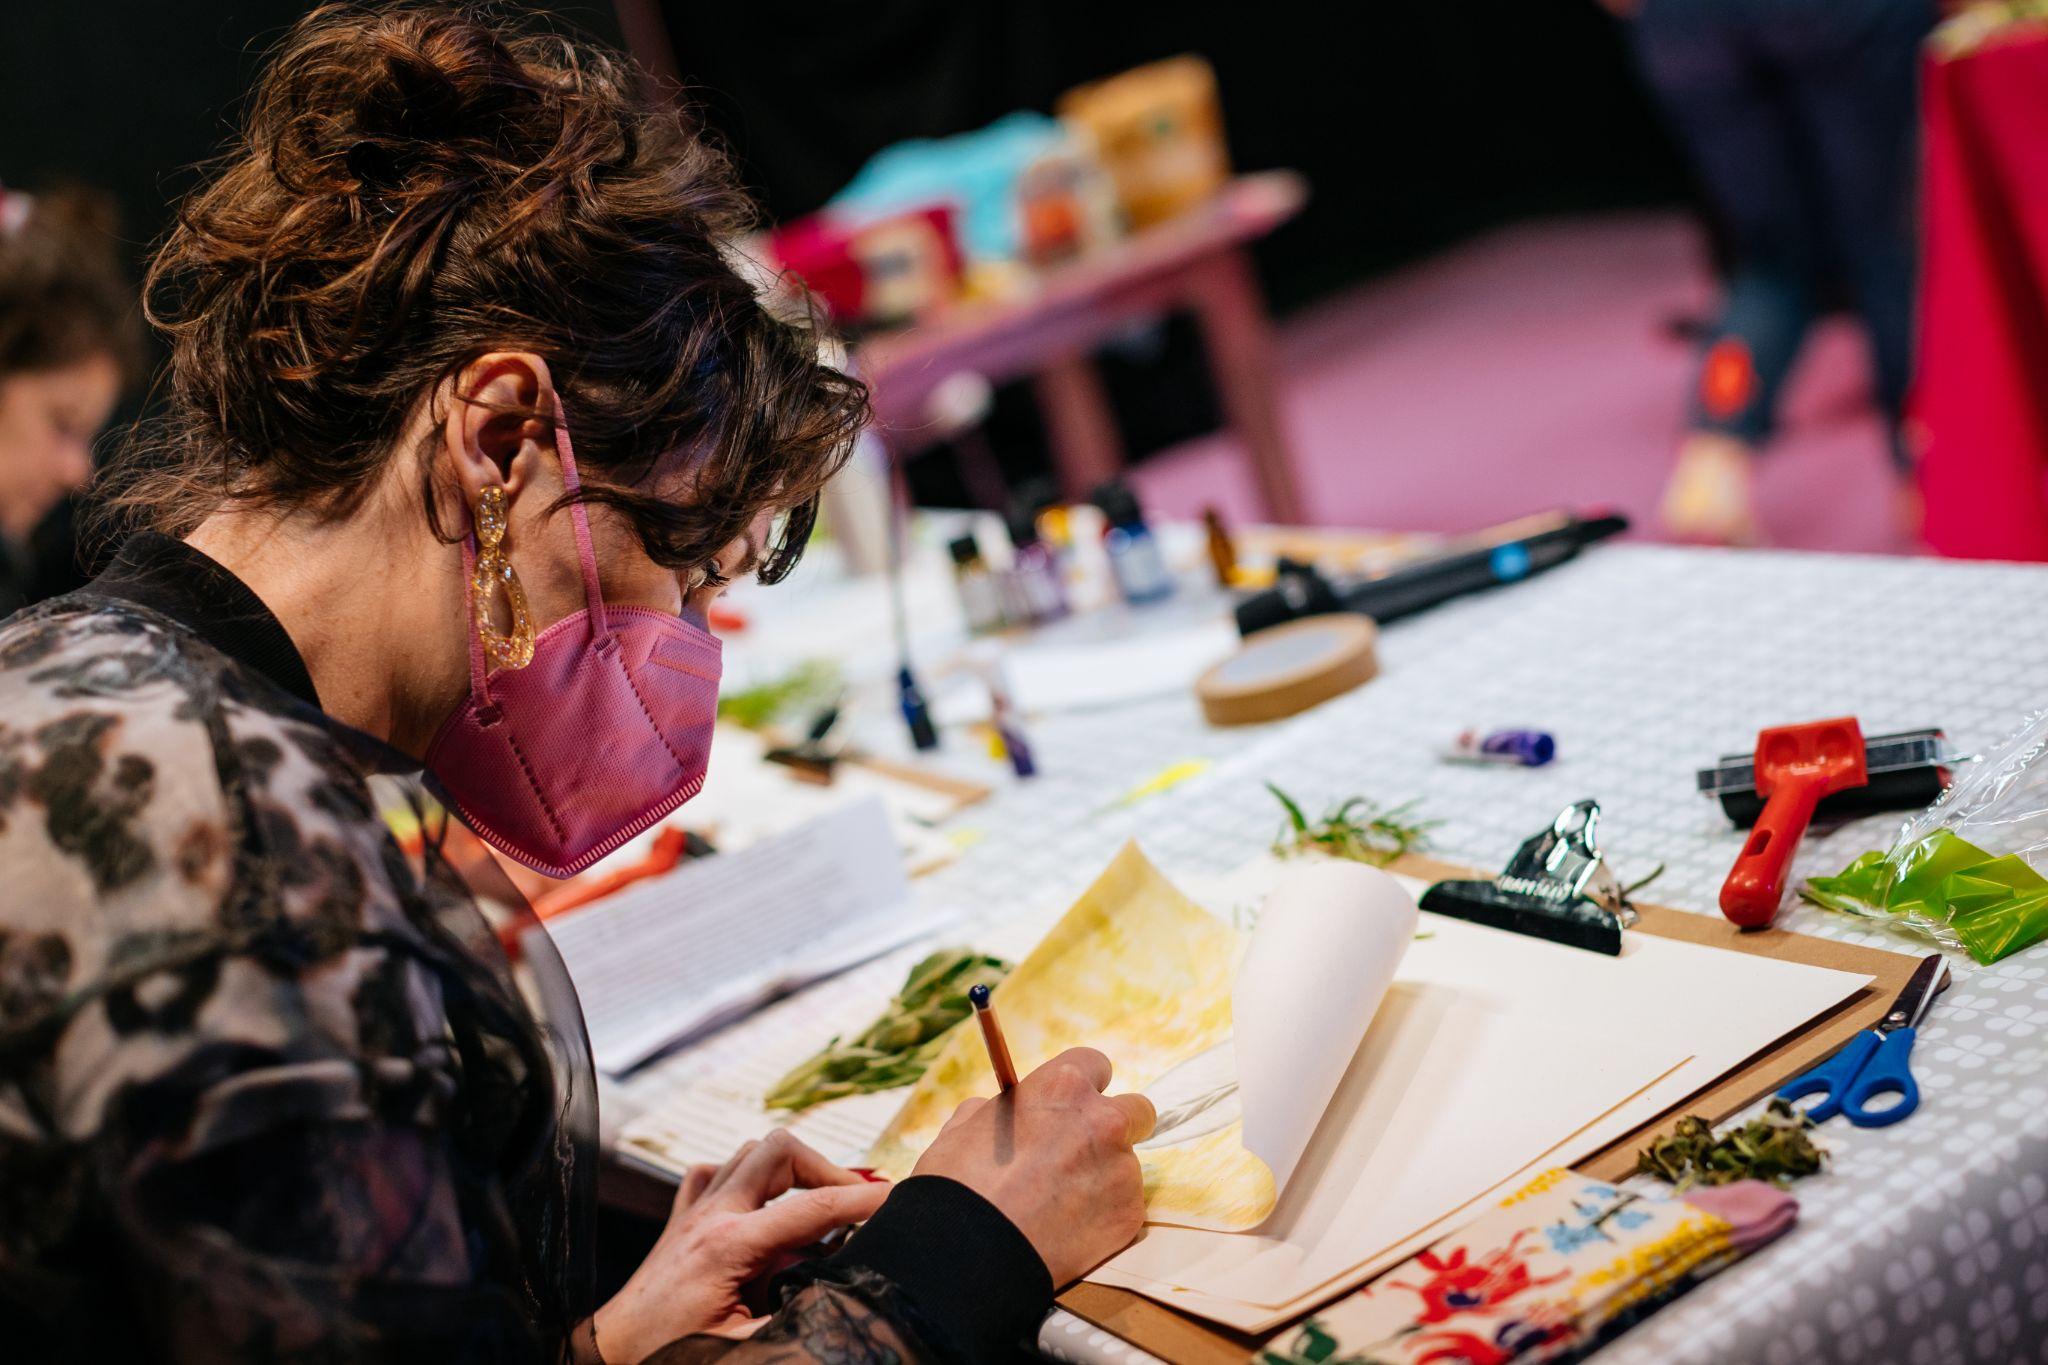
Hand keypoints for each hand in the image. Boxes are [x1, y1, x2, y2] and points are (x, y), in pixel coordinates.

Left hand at [594, 1130, 889, 1362]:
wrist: (611, 1356)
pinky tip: (762, 1206)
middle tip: (855, 1203)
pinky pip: (718, 1171)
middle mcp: (711, 1215)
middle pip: (781, 1150)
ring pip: (752, 1151)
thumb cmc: (670, 1354)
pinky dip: (749, 1176)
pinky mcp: (682, 1218)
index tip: (898, 1199)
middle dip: (827, 1168)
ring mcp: (694, 1210)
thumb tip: (843, 1300)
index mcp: (729, 1246)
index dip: (862, 1203)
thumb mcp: (743, 1348)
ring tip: (818, 1204)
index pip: (813, 1209)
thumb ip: (796, 1320)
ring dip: (792, 1169)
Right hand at [909, 1047, 1154, 1285]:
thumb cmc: (958, 1185)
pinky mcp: (1129, 1215)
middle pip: (1136, 1111)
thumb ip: (999, 1109)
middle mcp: (1104, 1120)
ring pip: (1127, 1166)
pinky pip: (1123, 1208)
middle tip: (1083, 1153)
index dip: (1082, 1088)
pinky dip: (1102, 1218)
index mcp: (1063, 1085)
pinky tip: (1066, 1231)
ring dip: (1103, 1178)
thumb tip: (1004, 1109)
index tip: (1072, 1107)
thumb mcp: (965, 1126)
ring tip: (1059, 1206)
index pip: (1097, 1065)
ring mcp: (1122, 1169)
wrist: (969, 1253)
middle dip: (1114, 1128)